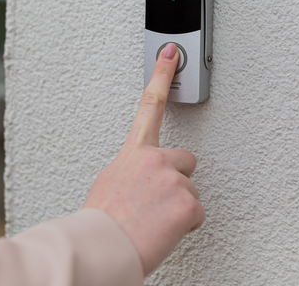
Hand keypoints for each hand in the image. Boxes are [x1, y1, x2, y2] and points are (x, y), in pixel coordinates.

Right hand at [82, 43, 204, 275]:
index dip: (162, 74)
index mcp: (133, 153)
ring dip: (177, 208)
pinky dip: (184, 226)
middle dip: (177, 179)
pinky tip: (162, 230)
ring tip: (152, 221)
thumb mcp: (110, 183)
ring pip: (190, 192)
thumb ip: (132, 170)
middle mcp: (155, 159)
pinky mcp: (188, 203)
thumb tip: (143, 178)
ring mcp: (174, 179)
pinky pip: (196, 214)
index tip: (172, 53)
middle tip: (156, 202)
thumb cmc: (101, 221)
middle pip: (186, 161)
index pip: (149, 105)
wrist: (102, 246)